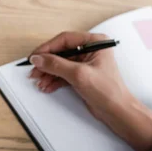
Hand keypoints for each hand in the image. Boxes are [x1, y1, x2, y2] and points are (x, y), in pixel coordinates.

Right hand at [28, 31, 151, 150]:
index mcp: (95, 42)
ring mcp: (85, 64)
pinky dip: (54, 80)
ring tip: (40, 82)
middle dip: (46, 63)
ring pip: (60, 64)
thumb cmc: (109, 91)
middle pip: (61, 52)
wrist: (117, 111)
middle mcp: (90, 50)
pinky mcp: (82, 76)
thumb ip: (57, 65)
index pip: (65, 39)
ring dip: (48, 73)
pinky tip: (47, 86)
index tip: (35, 57)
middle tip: (35, 71)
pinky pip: (63, 74)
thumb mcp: (79, 75)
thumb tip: (39, 58)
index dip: (48, 48)